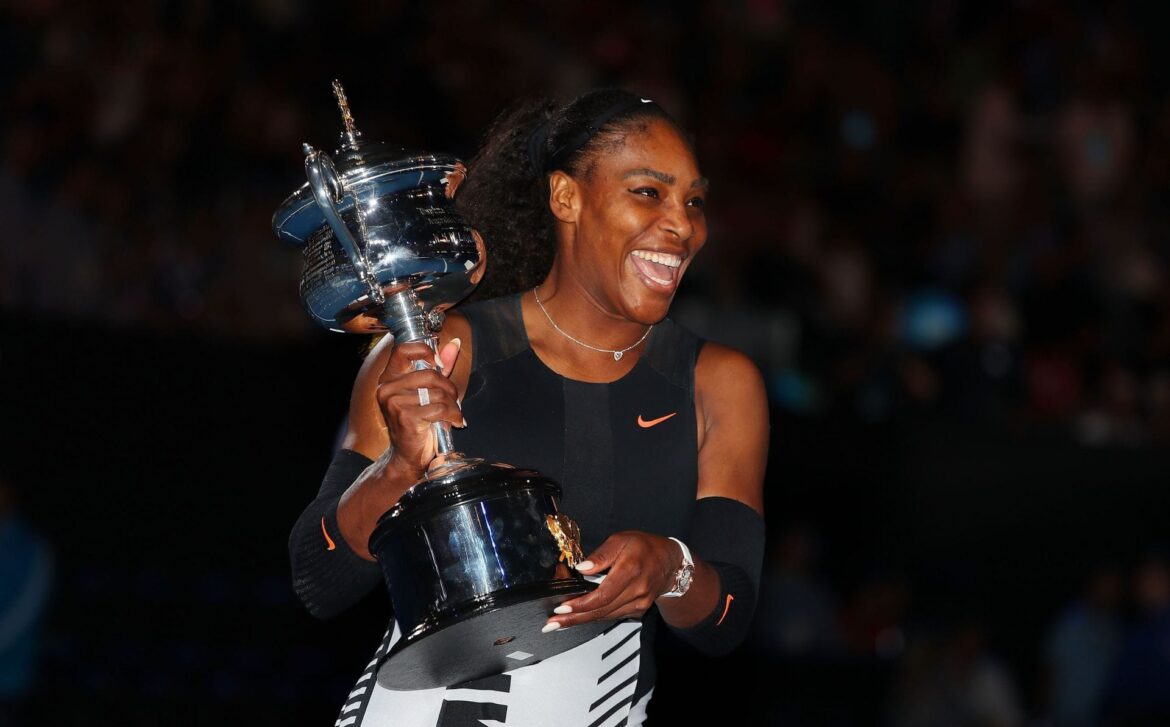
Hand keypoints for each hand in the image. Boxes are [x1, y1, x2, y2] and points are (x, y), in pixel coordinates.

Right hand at [375, 338, 464, 478]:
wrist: (408, 457)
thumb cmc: (418, 424)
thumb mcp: (429, 391)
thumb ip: (440, 367)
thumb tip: (454, 344)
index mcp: (389, 378)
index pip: (403, 350)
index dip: (425, 352)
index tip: (438, 364)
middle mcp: (387, 388)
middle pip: (428, 373)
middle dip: (448, 387)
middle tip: (454, 399)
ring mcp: (394, 402)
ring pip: (436, 392)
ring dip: (452, 404)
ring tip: (453, 413)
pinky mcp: (405, 416)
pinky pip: (438, 408)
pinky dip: (452, 415)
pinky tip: (454, 421)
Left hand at [543, 531, 679, 631]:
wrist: (671, 563)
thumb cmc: (644, 547)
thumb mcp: (621, 540)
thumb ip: (601, 555)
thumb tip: (581, 569)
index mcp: (631, 570)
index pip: (603, 594)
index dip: (580, 604)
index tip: (561, 608)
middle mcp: (636, 590)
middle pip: (601, 610)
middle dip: (573, 618)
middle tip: (551, 624)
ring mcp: (638, 603)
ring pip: (605, 616)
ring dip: (580, 620)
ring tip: (558, 623)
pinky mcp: (637, 610)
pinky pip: (611, 615)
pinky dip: (593, 616)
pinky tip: (578, 617)